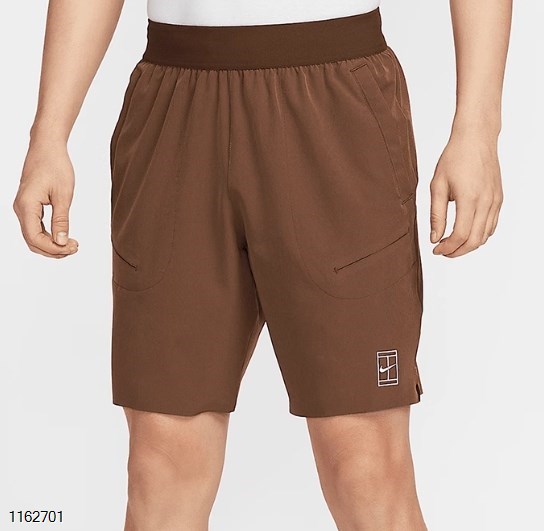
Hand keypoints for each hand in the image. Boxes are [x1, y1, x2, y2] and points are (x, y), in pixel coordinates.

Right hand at [13, 139, 78, 257]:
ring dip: (51, 244)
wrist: (47, 147)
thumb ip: (62, 220)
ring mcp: (23, 208)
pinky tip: (64, 237)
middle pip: (32, 241)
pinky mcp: (29, 206)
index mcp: (26, 205)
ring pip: (33, 236)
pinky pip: (35, 227)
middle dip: (53, 249)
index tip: (72, 248)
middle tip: (75, 248)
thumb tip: (62, 242)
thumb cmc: (56, 166)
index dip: (53, 248)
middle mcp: (20, 208)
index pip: (34, 238)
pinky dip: (48, 236)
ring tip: (72, 244)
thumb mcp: (63, 195)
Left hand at [429, 129, 502, 257]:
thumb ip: (436, 214)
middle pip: (474, 240)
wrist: (476, 138)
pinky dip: (479, 234)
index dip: (447, 248)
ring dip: (468, 245)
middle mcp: (486, 202)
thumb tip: (435, 238)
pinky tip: (465, 232)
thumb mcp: (437, 185)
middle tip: (442, 251)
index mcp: (469, 199)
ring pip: (485, 236)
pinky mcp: (499, 199)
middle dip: (457, 251)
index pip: (460, 235)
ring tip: (451, 243)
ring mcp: (495, 201)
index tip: (435, 250)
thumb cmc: (454, 158)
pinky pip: (491, 225)